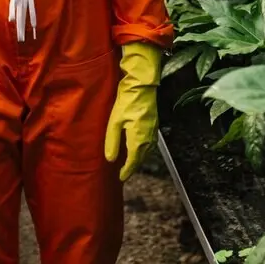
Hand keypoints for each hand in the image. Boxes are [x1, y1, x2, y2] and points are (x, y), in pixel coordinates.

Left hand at [103, 41, 161, 180]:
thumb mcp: (115, 121)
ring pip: (147, 151)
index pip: (133, 161)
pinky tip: (138, 147)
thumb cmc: (127, 101)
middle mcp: (149, 138)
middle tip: (125, 173)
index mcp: (139, 139)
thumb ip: (112, 141)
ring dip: (139, 159)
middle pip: (142, 158)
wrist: (141, 85)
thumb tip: (110, 159)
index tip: (121, 178)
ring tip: (130, 164)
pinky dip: (144, 150)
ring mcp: (153, 131)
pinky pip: (150, 143)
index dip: (127, 171)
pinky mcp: (154, 124)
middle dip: (133, 167)